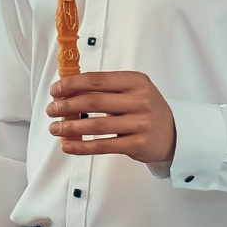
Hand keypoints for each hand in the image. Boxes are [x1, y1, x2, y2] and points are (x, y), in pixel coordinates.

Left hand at [47, 72, 176, 167]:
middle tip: (51, 110)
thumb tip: (67, 91)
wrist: (175, 134)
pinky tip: (67, 145)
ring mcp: (140, 123)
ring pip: (96, 125)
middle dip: (67, 105)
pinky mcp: (138, 144)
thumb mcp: (132, 91)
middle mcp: (140, 100)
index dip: (72, 84)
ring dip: (70, 127)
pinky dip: (82, 147)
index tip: (55, 90)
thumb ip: (106, 89)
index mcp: (136, 81)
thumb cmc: (146, 109)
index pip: (97, 80)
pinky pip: (103, 146)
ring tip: (55, 128)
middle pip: (94, 101)